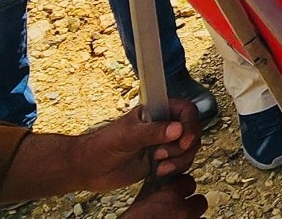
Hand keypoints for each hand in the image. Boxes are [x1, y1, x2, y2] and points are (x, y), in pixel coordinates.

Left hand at [77, 99, 201, 191]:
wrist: (89, 169)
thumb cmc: (101, 146)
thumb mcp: (126, 136)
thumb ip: (152, 132)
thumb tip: (177, 128)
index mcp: (156, 111)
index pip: (185, 110)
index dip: (189, 123)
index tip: (183, 139)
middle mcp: (163, 125)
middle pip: (192, 130)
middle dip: (183, 146)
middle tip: (163, 154)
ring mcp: (164, 143)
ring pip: (189, 148)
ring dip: (179, 159)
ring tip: (159, 164)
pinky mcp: (163, 160)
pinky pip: (182, 162)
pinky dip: (176, 169)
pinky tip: (159, 171)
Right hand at [124, 174, 206, 217]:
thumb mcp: (140, 202)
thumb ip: (153, 189)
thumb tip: (157, 178)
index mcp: (169, 196)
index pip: (189, 182)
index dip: (184, 188)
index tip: (180, 192)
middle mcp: (181, 210)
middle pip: (200, 201)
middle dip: (192, 206)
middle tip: (181, 211)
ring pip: (201, 218)